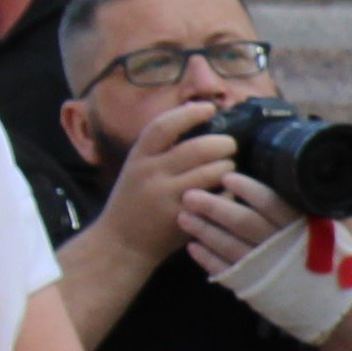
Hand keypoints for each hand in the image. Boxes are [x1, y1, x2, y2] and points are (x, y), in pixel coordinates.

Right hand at [89, 92, 233, 265]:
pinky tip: (228, 191)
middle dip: (223, 143)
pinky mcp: (183, 218)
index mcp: (139, 157)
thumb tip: (196, 115)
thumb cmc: (135, 200)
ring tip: (229, 167)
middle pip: (197, 148)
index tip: (210, 108)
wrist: (121, 242)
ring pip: (212, 172)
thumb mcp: (138, 168)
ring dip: (229, 167)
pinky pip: (218, 198)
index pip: (163, 126)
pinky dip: (229, 192)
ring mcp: (167, 197)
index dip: (189, 113)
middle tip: (230, 145)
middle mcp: (150, 174)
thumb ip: (161, 148)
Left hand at [187, 181, 351, 343]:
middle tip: (190, 195)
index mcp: (303, 229)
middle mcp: (280, 247)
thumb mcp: (347, 227)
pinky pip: (224, 270)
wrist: (339, 308)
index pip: (271, 203)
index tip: (227, 178)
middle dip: (213, 207)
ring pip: (227, 245)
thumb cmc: (342, 260)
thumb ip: (330, 202)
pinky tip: (193, 247)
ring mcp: (265, 269)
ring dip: (203, 231)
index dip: (247, 189)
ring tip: (184, 217)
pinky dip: (207, 259)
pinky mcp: (253, 287)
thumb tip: (321, 170)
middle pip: (242, 222)